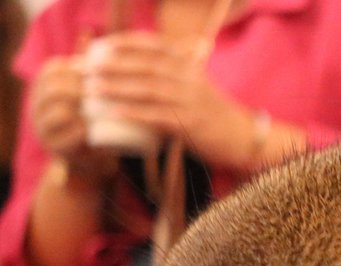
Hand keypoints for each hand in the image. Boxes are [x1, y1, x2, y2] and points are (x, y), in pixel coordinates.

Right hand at [31, 53, 115, 181]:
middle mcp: (37, 105)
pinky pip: (63, 136)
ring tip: (103, 107)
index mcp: (44, 88)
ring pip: (56, 111)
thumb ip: (86, 66)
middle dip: (81, 86)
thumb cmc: (94, 118)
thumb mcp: (88, 91)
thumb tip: (89, 32)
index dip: (79, 67)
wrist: (94, 159)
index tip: (105, 71)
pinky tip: (92, 128)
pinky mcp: (55, 149)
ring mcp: (43, 128)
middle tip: (108, 90)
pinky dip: (78, 131)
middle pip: (54, 87)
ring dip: (80, 108)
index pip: (54, 68)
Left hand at [85, 32, 258, 170]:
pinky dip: (134, 113)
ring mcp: (191, 102)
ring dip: (117, 88)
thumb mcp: (198, 85)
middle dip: (114, 65)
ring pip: (148, 89)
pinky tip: (114, 112)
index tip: (102, 46)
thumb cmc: (214, 113)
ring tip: (92, 88)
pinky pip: (157, 116)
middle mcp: (190, 80)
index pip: (154, 46)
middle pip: (146, 66)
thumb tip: (143, 63)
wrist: (243, 137)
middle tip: (88, 68)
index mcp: (190, 66)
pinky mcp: (190, 125)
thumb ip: (176, 71)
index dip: (126, 44)